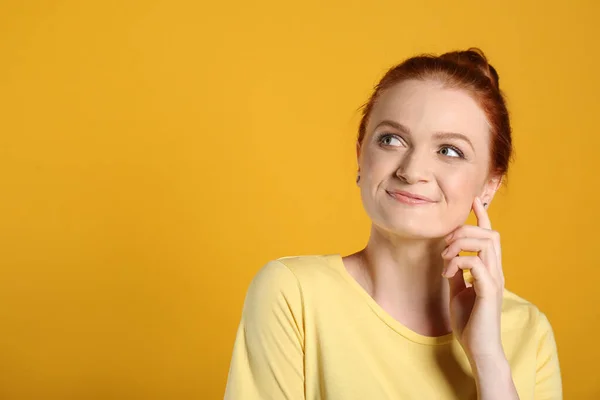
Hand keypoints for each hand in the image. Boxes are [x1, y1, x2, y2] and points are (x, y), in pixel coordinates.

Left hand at [441, 196, 504, 361]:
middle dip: (465, 230)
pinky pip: (476, 263)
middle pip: (490, 234)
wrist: (479, 349)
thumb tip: (449, 257)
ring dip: (461, 242)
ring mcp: (495, 280)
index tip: (474, 199)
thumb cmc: (469, 322)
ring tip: (445, 256)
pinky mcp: (489, 291)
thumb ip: (456, 272)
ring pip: (486, 243)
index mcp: (489, 270)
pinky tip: (447, 273)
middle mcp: (496, 271)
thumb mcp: (458, 291)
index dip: (482, 216)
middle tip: (445, 243)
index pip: (489, 236)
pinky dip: (458, 261)